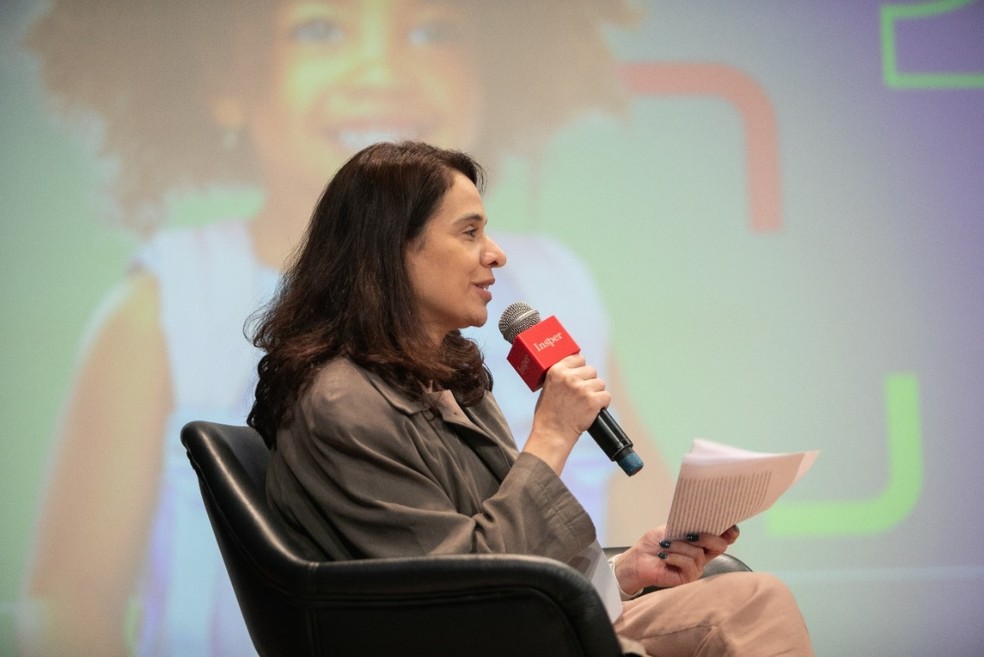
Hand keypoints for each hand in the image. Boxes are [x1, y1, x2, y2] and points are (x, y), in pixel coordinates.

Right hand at [522, 354, 609, 473]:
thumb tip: (575, 369)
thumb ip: (560, 376)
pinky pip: (606, 396)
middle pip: (591, 370)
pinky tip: (593, 410)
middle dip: (589, 382)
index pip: (578, 358)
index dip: (580, 368)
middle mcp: (569, 377)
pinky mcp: (593, 401)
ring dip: (596, 393)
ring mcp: (582, 389)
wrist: (552, 434)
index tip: (579, 376)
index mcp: (556, 371)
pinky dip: (602, 404)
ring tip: (586, 404)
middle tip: (581, 395)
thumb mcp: (547, 388)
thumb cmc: (548, 414)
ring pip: (600, 383)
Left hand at [613, 525, 739, 593]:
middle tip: (690, 534)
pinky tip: (665, 557)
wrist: (638, 560)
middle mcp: (703, 555)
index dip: (730, 532)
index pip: (723, 537)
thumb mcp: (671, 528)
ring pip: (699, 553)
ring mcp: (697, 567)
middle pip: (720, 545)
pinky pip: (689, 564)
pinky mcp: (689, 578)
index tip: (729, 525)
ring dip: (679, 547)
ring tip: (664, 546)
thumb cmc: (654, 543)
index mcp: (701, 541)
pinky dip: (675, 557)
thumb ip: (687, 525)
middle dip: (707, 536)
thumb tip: (702, 519)